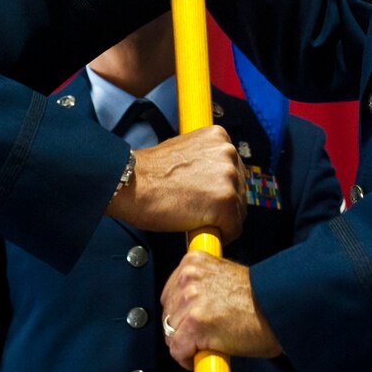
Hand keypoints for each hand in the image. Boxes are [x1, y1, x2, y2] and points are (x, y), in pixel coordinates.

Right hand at [108, 126, 245, 241]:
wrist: (130, 184)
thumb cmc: (149, 173)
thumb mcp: (184, 152)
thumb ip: (205, 161)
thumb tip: (215, 179)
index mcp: (219, 137)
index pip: (235, 171)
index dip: (221, 188)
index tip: (207, 197)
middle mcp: (228, 152)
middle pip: (240, 190)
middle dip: (223, 205)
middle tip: (199, 210)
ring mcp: (228, 176)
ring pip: (238, 211)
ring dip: (221, 220)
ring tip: (196, 219)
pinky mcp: (224, 201)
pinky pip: (233, 229)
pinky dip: (220, 235)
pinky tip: (200, 229)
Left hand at [160, 250, 280, 366]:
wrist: (280, 309)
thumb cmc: (260, 298)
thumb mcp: (225, 276)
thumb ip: (202, 284)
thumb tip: (186, 304)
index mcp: (193, 262)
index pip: (170, 293)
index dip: (181, 312)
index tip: (191, 320)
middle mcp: (189, 278)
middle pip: (168, 314)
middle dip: (182, 328)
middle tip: (203, 335)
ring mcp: (191, 301)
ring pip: (171, 334)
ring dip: (186, 344)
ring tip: (208, 343)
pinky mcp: (196, 325)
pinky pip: (179, 350)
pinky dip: (188, 359)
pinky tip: (206, 354)